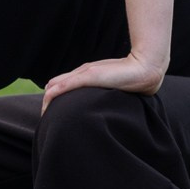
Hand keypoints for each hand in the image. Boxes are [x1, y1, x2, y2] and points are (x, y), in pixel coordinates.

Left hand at [41, 51, 165, 112]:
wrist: (144, 69)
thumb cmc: (130, 78)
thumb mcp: (111, 85)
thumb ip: (98, 91)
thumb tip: (94, 108)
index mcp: (85, 75)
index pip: (59, 85)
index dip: (51, 99)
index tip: (50, 115)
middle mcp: (82, 73)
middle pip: (53, 85)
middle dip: (46, 103)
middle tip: (45, 119)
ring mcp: (85, 73)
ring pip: (55, 85)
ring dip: (48, 102)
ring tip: (46, 117)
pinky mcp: (89, 75)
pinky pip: (66, 84)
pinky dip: (55, 93)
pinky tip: (50, 103)